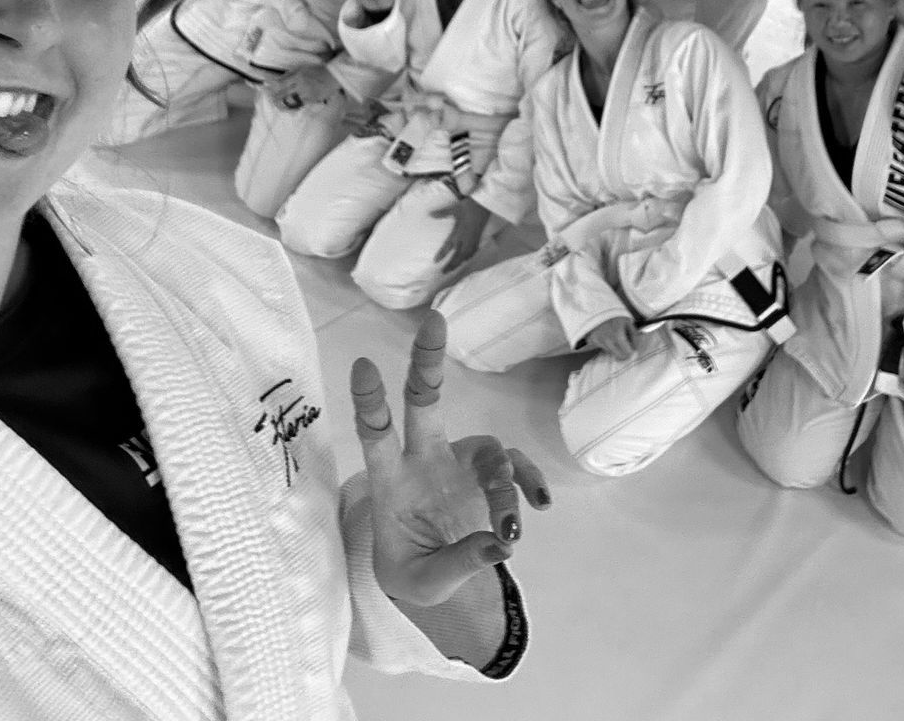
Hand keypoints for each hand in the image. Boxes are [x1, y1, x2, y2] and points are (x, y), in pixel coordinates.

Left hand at [267, 63, 339, 111]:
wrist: (334, 76)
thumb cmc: (317, 70)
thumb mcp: (302, 68)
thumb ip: (288, 74)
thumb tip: (273, 81)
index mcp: (298, 76)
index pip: (280, 84)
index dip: (271, 88)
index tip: (264, 88)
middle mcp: (301, 86)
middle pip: (283, 95)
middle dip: (274, 98)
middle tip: (270, 99)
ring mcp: (307, 94)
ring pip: (290, 102)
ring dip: (282, 103)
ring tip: (277, 104)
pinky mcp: (312, 100)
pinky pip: (299, 104)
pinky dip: (293, 104)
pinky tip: (291, 104)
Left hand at [354, 311, 551, 606]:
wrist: (440, 581)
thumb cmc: (416, 574)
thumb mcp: (425, 582)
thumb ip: (460, 562)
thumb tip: (500, 541)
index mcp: (392, 482)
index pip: (376, 436)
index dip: (370, 402)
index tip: (363, 364)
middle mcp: (423, 460)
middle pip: (424, 400)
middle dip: (427, 360)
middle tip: (434, 320)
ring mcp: (458, 463)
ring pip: (488, 450)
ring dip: (503, 488)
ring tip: (510, 532)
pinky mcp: (487, 475)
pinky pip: (515, 467)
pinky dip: (529, 483)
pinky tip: (540, 505)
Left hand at [431, 192, 493, 270]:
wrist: (484, 204)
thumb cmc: (469, 206)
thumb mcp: (454, 209)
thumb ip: (442, 213)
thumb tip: (430, 214)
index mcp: (459, 232)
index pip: (448, 246)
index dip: (442, 254)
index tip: (435, 261)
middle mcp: (466, 238)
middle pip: (458, 256)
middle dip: (451, 265)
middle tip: (444, 272)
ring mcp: (473, 239)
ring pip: (466, 255)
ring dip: (459, 263)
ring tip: (453, 269)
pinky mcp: (478, 237)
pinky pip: (473, 251)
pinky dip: (469, 256)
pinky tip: (467, 258)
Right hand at [584, 315, 638, 360]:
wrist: (599, 307)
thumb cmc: (616, 315)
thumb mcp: (629, 322)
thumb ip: (635, 336)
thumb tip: (637, 349)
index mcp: (618, 335)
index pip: (627, 354)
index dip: (632, 352)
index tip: (633, 349)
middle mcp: (607, 340)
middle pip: (619, 357)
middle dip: (625, 353)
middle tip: (627, 346)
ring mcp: (599, 341)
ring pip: (611, 353)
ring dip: (616, 349)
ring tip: (617, 338)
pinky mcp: (592, 341)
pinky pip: (604, 348)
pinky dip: (608, 345)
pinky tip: (609, 337)